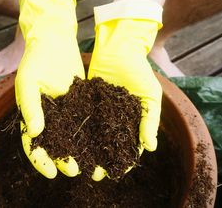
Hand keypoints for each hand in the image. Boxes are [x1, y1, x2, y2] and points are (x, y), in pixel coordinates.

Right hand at [15, 0, 84, 178]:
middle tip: (75, 170)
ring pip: (72, 136)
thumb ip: (30, 107)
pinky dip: (92, 133)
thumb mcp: (29, 81)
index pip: (33, 144)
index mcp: (32, 115)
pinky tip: (102, 143)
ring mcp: (66, 110)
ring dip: (80, 151)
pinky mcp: (81, 102)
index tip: (52, 173)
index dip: (41, 160)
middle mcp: (49, 116)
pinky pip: (86, 120)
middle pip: (56, 144)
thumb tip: (36, 134)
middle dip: (64, 159)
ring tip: (91, 165)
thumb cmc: (36, 59)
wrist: (54, 40)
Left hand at [88, 0, 162, 180]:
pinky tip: (70, 144)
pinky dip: (76, 132)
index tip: (115, 174)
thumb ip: (150, 120)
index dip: (124, 162)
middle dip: (102, 161)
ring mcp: (100, 111)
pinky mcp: (86, 101)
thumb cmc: (139, 70)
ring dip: (88, 152)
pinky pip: (81, 119)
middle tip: (94, 174)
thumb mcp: (150, 94)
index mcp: (134, 120)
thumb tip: (150, 148)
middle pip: (109, 146)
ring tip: (80, 164)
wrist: (119, 46)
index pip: (130, 147)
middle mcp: (116, 119)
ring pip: (93, 137)